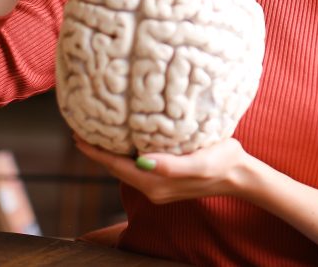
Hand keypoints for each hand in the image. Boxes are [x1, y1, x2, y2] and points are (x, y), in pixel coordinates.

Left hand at [73, 135, 250, 203]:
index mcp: (156, 183)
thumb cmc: (222, 162)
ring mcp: (159, 186)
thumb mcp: (200, 162)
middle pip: (116, 169)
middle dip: (98, 151)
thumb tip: (142, 161)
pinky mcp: (166, 180)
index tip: (78, 137)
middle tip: (82, 129)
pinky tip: (125, 141)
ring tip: (98, 132)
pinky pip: (136, 168)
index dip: (96, 153)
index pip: (116, 167)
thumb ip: (171, 165)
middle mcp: (153, 187)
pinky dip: (125, 155)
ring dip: (111, 153)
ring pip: (125, 168)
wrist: (239, 175)